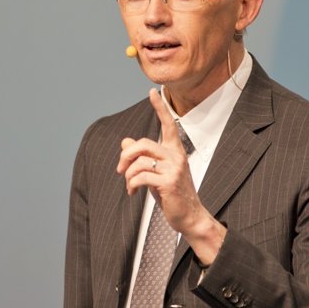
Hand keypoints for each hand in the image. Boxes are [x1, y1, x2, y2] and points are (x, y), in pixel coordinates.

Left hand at [116, 89, 225, 263]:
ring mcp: (174, 168)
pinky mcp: (169, 182)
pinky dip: (131, 185)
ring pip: (139, 161)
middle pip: (142, 144)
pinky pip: (141, 177)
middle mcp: (176, 156)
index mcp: (175, 150)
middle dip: (125, 156)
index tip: (153, 91)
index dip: (160, 107)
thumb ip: (142, 157)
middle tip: (119, 170)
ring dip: (127, 175)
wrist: (189, 216)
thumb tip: (125, 141)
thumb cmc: (172, 194)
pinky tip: (133, 192)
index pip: (167, 124)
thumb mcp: (156, 172)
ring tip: (129, 186)